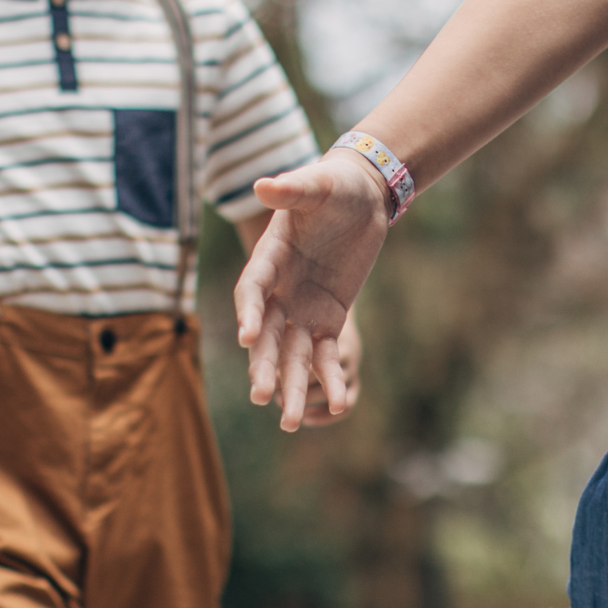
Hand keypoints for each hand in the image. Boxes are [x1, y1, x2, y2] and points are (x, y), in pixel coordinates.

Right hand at [235, 153, 388, 431]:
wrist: (361, 197)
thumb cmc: (335, 186)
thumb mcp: (318, 184)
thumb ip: (292, 190)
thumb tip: (264, 185)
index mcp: (269, 258)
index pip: (252, 290)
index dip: (248, 312)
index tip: (246, 337)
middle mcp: (279, 290)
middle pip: (266, 335)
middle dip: (263, 366)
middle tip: (260, 397)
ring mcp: (301, 309)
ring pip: (292, 355)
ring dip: (291, 387)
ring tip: (290, 423)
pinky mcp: (328, 320)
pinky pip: (325, 355)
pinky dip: (329, 378)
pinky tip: (337, 403)